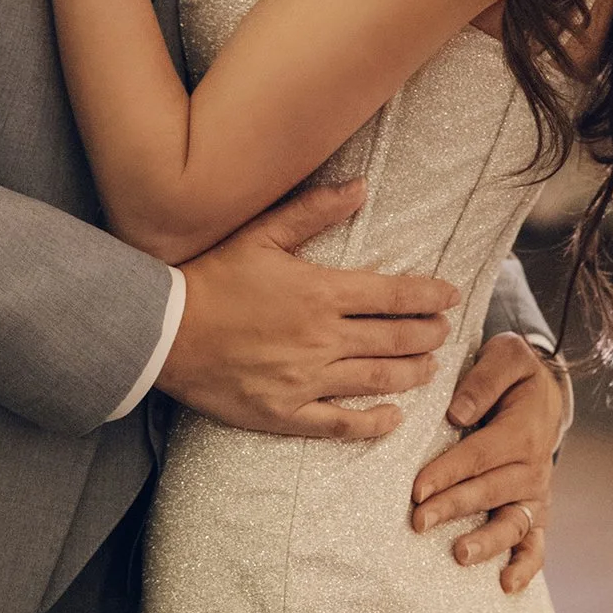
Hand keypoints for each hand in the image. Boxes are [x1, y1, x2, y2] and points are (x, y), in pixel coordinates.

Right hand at [159, 182, 459, 440]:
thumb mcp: (260, 234)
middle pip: (394, 339)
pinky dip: (372, 423)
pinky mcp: (286, 412)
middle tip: (444, 331)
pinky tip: (392, 418)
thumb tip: (361, 188)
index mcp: (321, 293)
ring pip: (376, 380)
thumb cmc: (210, 278)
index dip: (428, 296)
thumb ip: (314, 211)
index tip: (450, 297)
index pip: (393, 296)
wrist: (162, 332)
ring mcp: (306, 380)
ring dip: (411, 373)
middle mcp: (322, 339)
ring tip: (429, 368)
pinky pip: (341, 424)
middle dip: (427, 334)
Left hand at [411, 332, 568, 595]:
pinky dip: (526, 566)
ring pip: (512, 523)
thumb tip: (458, 414)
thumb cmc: (515, 375)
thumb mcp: (506, 355)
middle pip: (488, 492)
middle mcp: (532, 467)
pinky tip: (506, 585)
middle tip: (418, 521)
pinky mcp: (535, 511)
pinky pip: (536, 544)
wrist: (544, 394)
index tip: (417, 489)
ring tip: (460, 555)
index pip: (479, 455)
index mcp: (522, 430)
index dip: (448, 472)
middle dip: (452, 507)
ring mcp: (534, 493)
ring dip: (486, 541)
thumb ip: (484, 378)